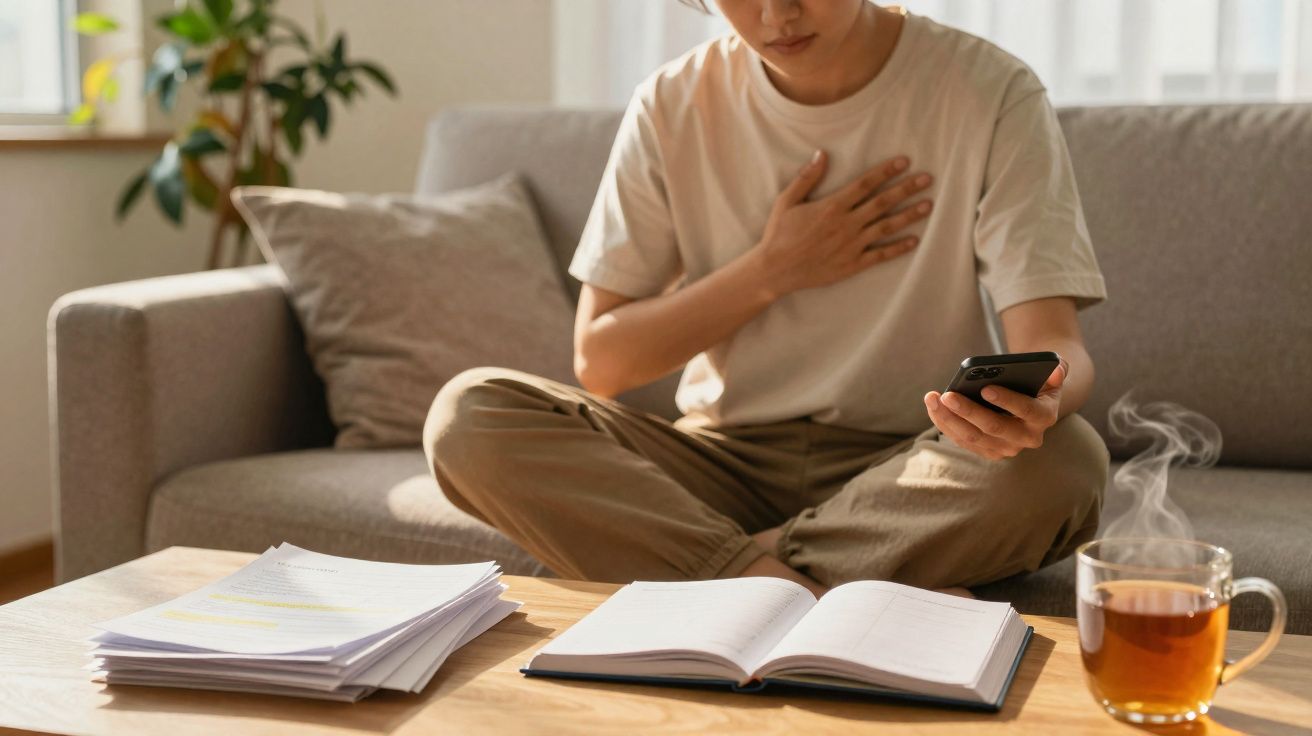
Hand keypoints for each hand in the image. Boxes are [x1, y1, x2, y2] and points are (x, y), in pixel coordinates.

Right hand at [753, 150, 933, 298]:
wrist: (775, 270)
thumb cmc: (779, 234)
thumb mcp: (787, 201)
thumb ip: (807, 178)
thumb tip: (822, 154)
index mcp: (832, 206)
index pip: (865, 184)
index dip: (886, 171)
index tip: (905, 161)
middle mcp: (846, 224)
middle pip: (883, 202)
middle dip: (907, 189)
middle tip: (927, 179)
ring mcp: (851, 245)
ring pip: (886, 227)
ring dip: (909, 215)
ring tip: (928, 205)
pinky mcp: (852, 264)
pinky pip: (880, 255)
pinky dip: (898, 248)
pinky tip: (914, 240)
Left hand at [923, 359, 1067, 460]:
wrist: (1033, 403)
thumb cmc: (1039, 383)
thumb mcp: (1052, 374)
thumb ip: (1059, 370)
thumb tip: (1056, 370)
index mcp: (1044, 417)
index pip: (1027, 410)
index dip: (1007, 400)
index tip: (986, 388)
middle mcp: (1027, 437)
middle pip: (993, 427)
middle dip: (968, 411)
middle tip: (947, 395)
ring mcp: (1006, 448)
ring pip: (973, 437)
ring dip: (949, 419)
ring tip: (932, 398)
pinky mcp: (988, 451)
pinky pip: (962, 440)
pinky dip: (945, 424)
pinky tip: (933, 407)